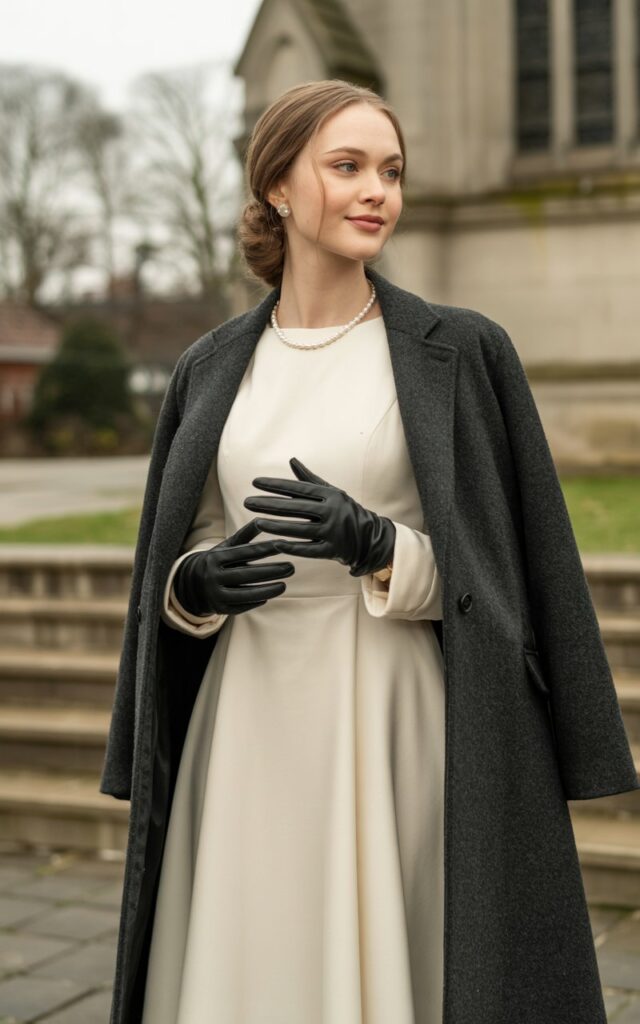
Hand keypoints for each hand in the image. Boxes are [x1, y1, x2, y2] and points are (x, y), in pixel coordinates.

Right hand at [172, 519, 294, 616]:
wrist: (191, 584)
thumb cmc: (217, 561)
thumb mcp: (227, 547)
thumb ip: (245, 535)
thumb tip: (262, 519)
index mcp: (215, 557)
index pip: (244, 552)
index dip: (265, 549)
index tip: (283, 545)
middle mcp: (213, 576)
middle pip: (247, 574)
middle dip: (271, 571)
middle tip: (291, 567)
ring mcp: (216, 594)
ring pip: (246, 594)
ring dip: (268, 590)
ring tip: (284, 585)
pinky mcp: (220, 609)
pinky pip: (242, 607)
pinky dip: (256, 602)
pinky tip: (269, 596)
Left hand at [243, 456, 395, 576]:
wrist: (371, 537)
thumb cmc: (345, 510)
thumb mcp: (331, 492)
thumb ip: (310, 479)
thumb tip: (292, 460)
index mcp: (331, 495)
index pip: (299, 489)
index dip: (276, 485)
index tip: (255, 482)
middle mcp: (333, 512)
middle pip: (296, 508)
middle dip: (270, 505)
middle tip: (247, 502)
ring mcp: (333, 532)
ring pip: (300, 529)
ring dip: (277, 526)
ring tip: (256, 522)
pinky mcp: (333, 550)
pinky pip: (309, 550)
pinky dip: (293, 547)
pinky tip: (275, 544)